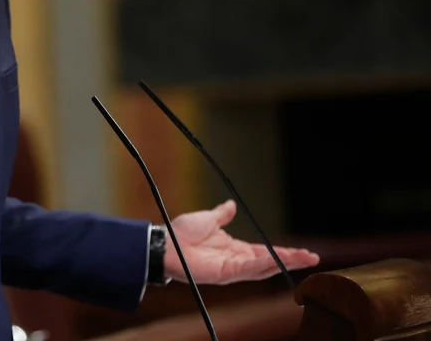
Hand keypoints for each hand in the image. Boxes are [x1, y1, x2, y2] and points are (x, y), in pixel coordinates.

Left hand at [164, 200, 319, 284]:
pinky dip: (264, 263)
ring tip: (305, 259)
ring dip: (284, 262)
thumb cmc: (181, 234)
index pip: (264, 251)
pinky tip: (278, 259)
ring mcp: (232, 269)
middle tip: (314, 258)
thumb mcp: (207, 219)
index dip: (283, 252)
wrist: (165, 244)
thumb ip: (221, 215)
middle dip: (292, 260)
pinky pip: (248, 268)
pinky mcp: (225, 273)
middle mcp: (236, 260)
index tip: (303, 251)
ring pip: (264, 267)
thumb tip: (230, 204)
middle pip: (270, 261)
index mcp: (234, 248)